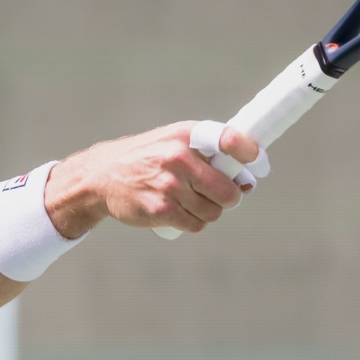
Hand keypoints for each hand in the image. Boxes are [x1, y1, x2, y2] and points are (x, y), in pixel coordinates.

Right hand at [44, 121, 259, 238]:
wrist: (101, 176)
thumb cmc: (147, 157)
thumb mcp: (173, 141)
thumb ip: (209, 153)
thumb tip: (248, 179)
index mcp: (186, 135)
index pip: (230, 140)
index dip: (250, 154)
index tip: (257, 165)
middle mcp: (178, 157)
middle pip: (229, 191)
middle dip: (229, 198)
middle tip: (218, 195)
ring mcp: (169, 185)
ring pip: (214, 212)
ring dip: (208, 212)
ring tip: (189, 202)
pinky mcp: (160, 210)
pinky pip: (196, 225)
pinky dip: (193, 222)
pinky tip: (178, 212)